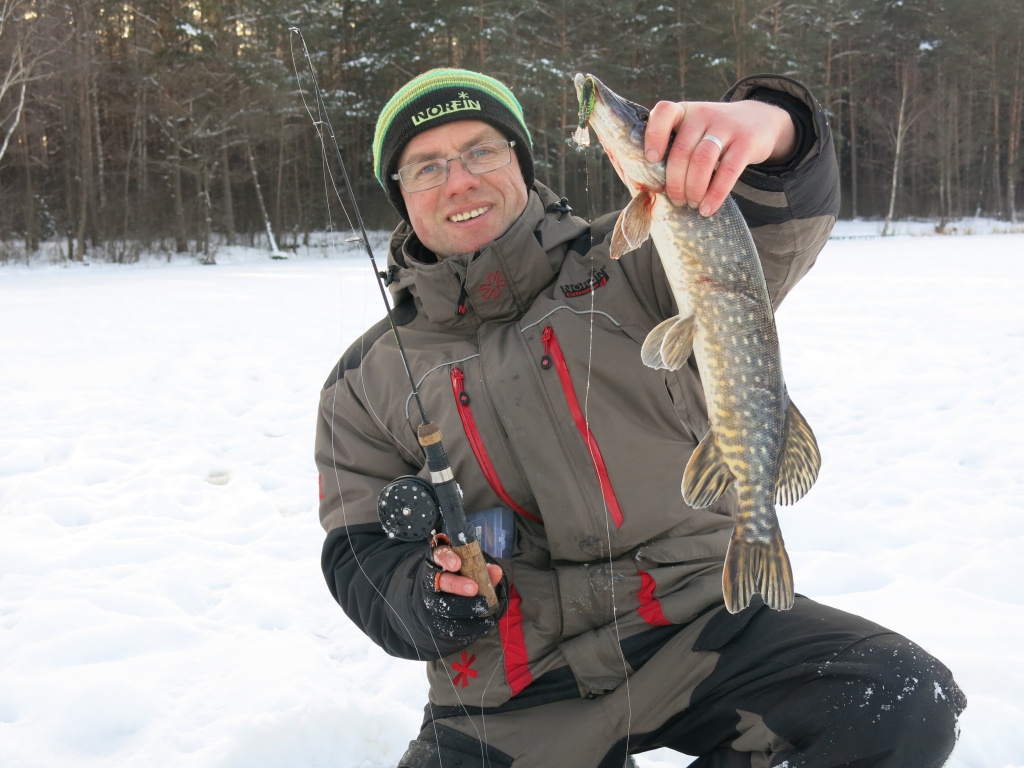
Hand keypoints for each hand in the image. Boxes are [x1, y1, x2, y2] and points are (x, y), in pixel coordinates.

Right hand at [413, 544, 505, 650]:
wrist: (442, 590)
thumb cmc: (460, 573)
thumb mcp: (469, 566)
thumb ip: (481, 568)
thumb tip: (497, 572)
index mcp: (440, 558)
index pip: (439, 555)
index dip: (446, 559)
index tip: (457, 564)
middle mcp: (432, 577)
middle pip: (440, 581)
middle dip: (456, 585)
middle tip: (473, 588)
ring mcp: (430, 596)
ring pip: (440, 603)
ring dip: (461, 606)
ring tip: (481, 607)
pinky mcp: (433, 614)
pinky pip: (445, 621)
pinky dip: (463, 623)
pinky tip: (479, 622)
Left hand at [643, 99, 796, 216]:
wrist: (759, 120)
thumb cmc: (714, 134)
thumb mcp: (694, 130)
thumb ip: (675, 147)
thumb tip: (652, 188)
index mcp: (684, 112)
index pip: (664, 113)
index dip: (654, 136)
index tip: (651, 160)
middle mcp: (703, 115)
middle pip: (682, 150)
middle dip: (675, 182)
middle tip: (676, 200)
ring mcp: (726, 126)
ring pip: (702, 161)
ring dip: (693, 189)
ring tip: (691, 204)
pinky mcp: (746, 142)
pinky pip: (728, 171)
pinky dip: (715, 194)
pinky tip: (707, 208)